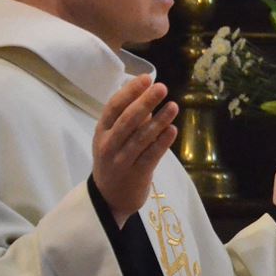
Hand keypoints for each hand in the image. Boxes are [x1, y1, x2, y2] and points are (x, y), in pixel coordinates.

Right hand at [93, 75, 178, 226]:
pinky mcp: (137, 174)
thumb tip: (146, 92)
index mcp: (102, 131)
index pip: (114, 107)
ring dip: (159, 120)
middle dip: (145, 102)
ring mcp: (122, 160)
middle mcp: (109, 144)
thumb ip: (129, 118)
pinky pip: (151, 156)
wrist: (109, 198)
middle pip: (128, 120)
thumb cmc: (114, 160)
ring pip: (141, 138)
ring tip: (174, 106)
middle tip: (162, 88)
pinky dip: (162, 142)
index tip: (146, 78)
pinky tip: (173, 129)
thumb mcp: (113, 138)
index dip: (130, 91)